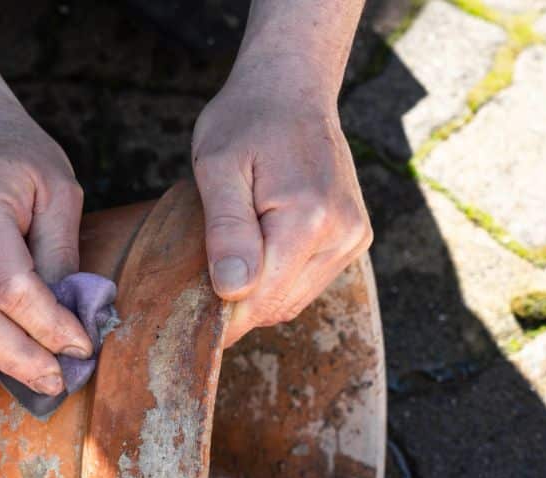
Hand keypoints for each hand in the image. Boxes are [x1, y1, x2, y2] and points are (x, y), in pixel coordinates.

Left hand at [191, 60, 371, 345]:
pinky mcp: (355, 238)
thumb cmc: (246, 121)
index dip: (224, 317)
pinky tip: (259, 251)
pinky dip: (280, 281)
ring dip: (260, 294)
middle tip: (201, 282)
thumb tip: (233, 290)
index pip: (263, 299)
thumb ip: (226, 230)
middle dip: (240, 305)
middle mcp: (342, 233)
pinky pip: (310, 283)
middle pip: (281, 305)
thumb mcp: (218, 166)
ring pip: (296, 300)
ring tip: (231, 257)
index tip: (190, 319)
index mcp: (309, 218)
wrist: (293, 89)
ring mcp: (353, 237)